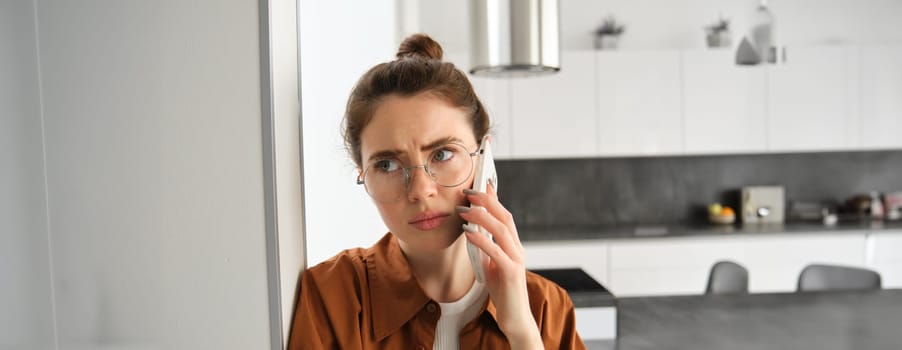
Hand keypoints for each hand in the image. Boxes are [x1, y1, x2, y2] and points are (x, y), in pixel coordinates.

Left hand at [458, 184, 541, 348]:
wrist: (515, 317)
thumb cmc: (503, 291)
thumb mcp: (492, 264)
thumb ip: (487, 248)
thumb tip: (474, 230)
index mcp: (513, 246)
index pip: (504, 215)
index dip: (493, 198)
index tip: (480, 183)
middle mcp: (518, 249)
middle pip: (504, 217)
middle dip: (486, 201)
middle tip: (468, 191)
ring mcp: (516, 260)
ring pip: (501, 230)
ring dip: (481, 217)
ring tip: (464, 210)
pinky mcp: (512, 273)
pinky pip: (495, 251)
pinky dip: (481, 240)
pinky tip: (468, 233)